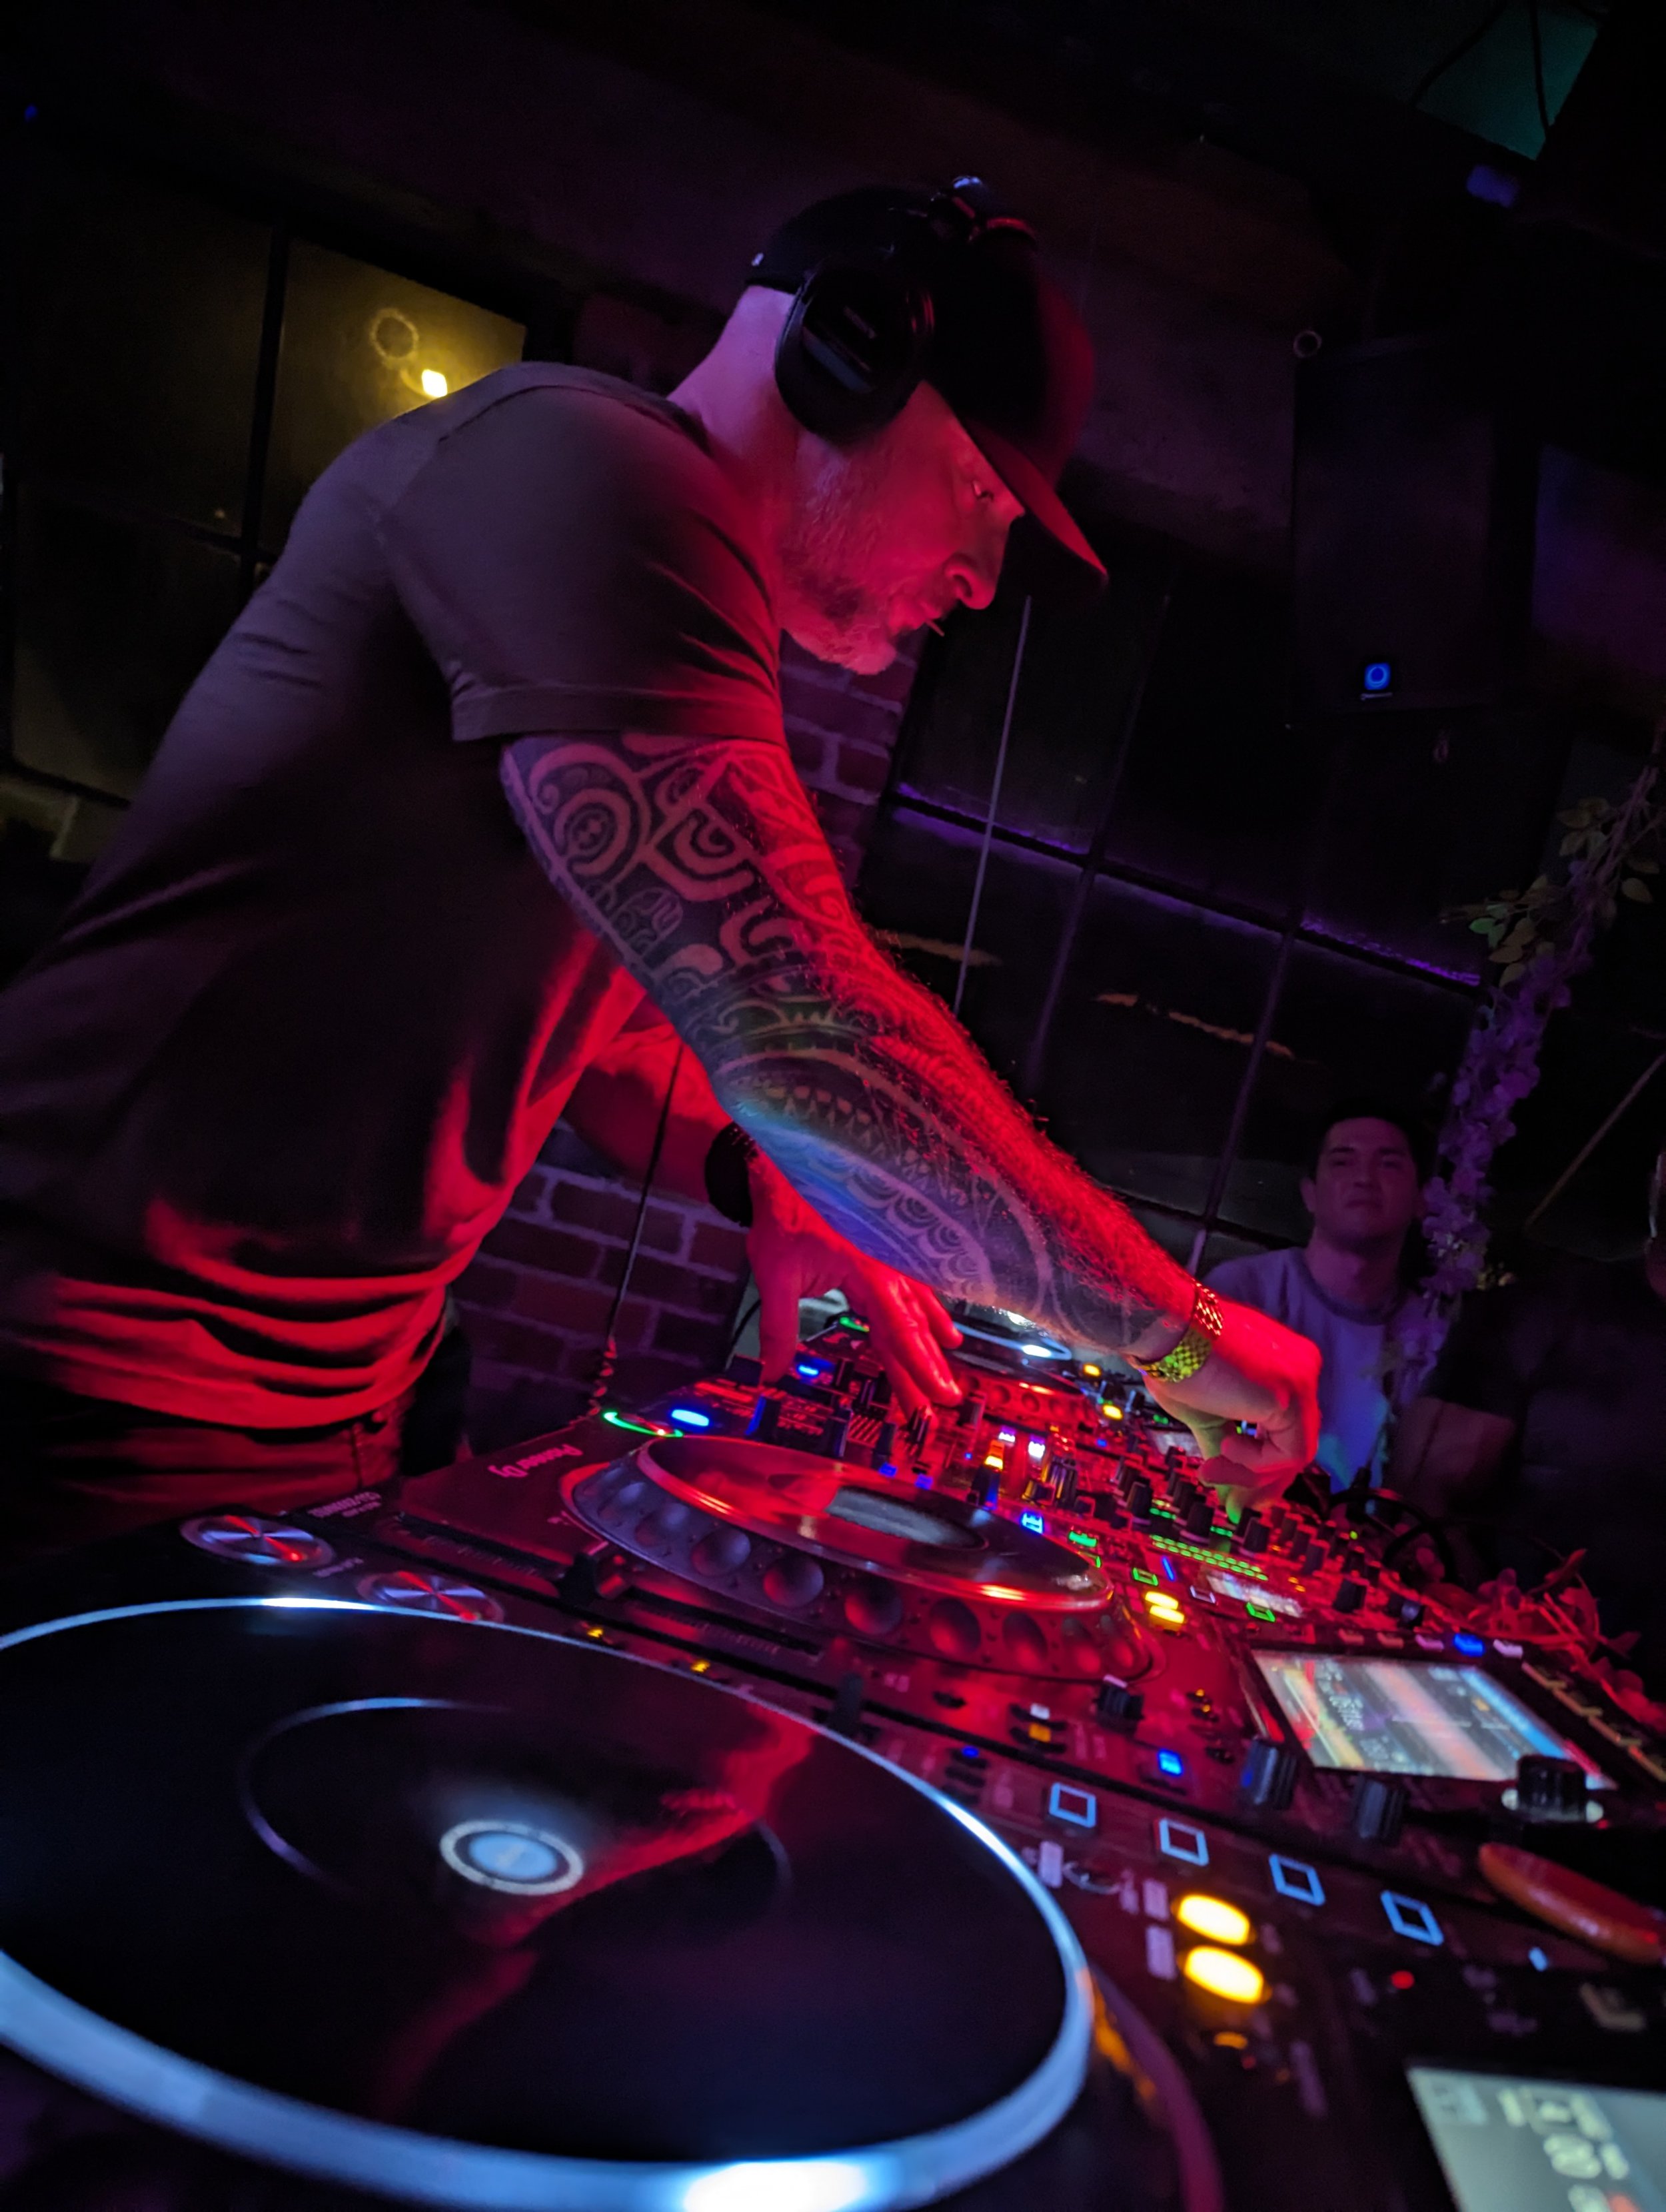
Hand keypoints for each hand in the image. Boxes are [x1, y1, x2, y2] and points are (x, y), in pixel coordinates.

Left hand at [746, 1156, 962, 1414]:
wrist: (784, 1170)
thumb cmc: (782, 1220)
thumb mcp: (774, 1275)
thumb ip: (779, 1329)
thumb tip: (772, 1375)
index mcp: (868, 1275)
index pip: (899, 1331)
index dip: (919, 1368)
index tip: (937, 1396)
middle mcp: (887, 1268)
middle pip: (912, 1325)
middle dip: (929, 1365)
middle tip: (945, 1400)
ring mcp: (888, 1257)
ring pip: (916, 1304)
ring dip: (932, 1333)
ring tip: (951, 1351)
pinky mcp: (881, 1251)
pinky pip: (911, 1284)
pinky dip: (925, 1304)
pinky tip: (934, 1314)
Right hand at [1140, 1296, 1320, 1513]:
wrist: (1164, 1329)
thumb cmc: (1176, 1361)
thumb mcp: (1205, 1414)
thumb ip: (1224, 1450)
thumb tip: (1227, 1496)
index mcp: (1285, 1366)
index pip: (1286, 1428)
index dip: (1260, 1466)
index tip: (1226, 1488)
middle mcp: (1303, 1368)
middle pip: (1295, 1442)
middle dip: (1260, 1480)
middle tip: (1231, 1505)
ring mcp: (1303, 1380)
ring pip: (1295, 1453)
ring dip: (1252, 1475)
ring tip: (1211, 1473)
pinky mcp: (1292, 1396)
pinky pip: (1289, 1454)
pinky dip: (1256, 1463)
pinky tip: (1225, 1446)